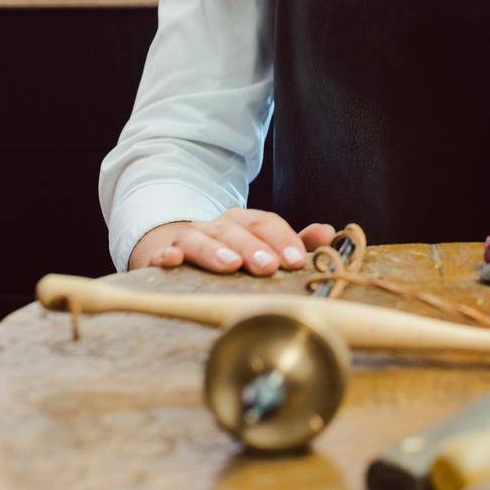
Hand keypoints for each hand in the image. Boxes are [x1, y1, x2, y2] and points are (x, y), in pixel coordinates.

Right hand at [128, 210, 335, 274]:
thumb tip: (330, 232)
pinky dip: (165, 255)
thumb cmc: (227, 252)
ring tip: (230, 266)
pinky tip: (170, 261)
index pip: (265, 223)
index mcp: (243, 222)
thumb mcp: (261, 246)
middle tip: (269, 266)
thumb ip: (294, 242)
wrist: (173, 247)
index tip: (296, 261)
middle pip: (235, 230)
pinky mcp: (161, 253)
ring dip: (214, 250)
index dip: (282, 239)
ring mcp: (188, 238)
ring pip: (199, 238)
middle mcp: (217, 226)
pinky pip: (160, 252)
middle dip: (253, 247)